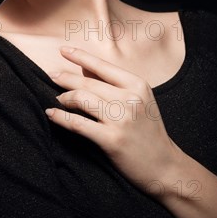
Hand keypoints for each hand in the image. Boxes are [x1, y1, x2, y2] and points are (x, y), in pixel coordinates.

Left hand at [45, 46, 182, 197]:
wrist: (165, 167)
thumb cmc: (149, 131)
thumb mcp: (139, 100)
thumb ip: (112, 82)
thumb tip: (83, 65)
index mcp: (137, 85)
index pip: (102, 65)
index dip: (79, 55)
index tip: (63, 50)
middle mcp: (130, 99)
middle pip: (88, 82)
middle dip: (65, 77)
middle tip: (51, 75)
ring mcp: (121, 119)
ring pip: (81, 99)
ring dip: (64, 97)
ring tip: (57, 99)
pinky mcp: (111, 139)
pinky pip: (78, 123)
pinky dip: (61, 117)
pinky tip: (52, 114)